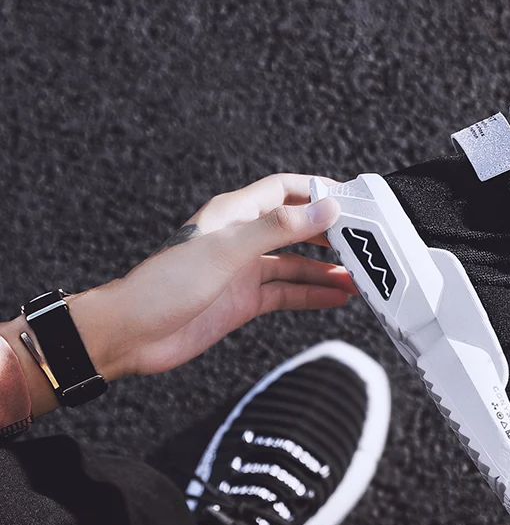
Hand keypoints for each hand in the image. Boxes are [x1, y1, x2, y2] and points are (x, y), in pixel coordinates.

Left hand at [72, 173, 353, 379]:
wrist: (133, 334)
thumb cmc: (165, 286)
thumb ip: (278, 229)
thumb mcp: (227, 251)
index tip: (349, 199)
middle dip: (328, 235)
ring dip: (325, 272)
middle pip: (295, 229)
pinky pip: (286, 293)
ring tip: (358, 279)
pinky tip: (334, 298)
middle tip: (361, 245)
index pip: (283, 190)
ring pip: (294, 265)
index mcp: (233, 214)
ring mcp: (243, 272)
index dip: (316, 191)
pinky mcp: (243, 301)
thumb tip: (324, 208)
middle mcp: (240, 239)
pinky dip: (311, 296)